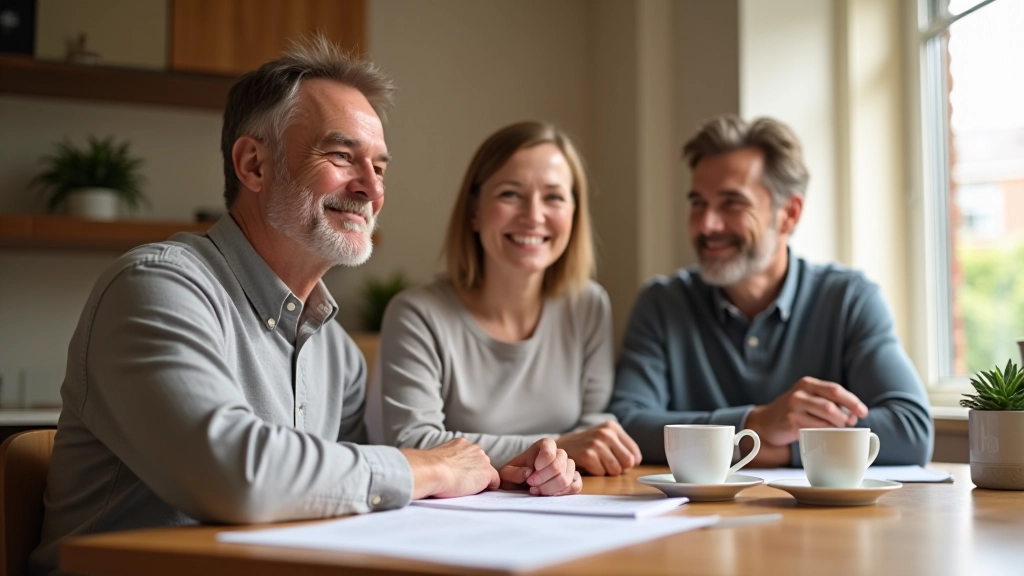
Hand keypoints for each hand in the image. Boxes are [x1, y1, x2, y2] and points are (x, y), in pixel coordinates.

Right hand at [402, 438, 498, 498]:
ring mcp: (482, 460)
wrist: (431, 470)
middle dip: (475, 472)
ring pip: (487, 472)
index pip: (470, 455)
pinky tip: (477, 493)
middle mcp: (473, 448)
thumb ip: (445, 460)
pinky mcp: (487, 473)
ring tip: (467, 489)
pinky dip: (489, 488)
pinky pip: (495, 482)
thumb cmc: (428, 468)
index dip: (466, 467)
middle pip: (480, 462)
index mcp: (460, 443)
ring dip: (480, 479)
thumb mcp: (437, 458)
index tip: (459, 475)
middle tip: (462, 483)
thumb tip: (442, 468)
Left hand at [498, 438, 581, 495]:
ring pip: (567, 478)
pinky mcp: (573, 479)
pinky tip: (550, 494)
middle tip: (532, 487)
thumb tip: (528, 473)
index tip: (530, 478)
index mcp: (544, 445)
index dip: (540, 467)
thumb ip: (514, 472)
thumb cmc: (515, 475)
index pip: (549, 452)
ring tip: (538, 491)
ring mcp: (568, 466)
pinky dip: (563, 493)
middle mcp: (559, 453)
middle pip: (558, 466)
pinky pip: (576, 486)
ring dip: (551, 489)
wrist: (522, 483)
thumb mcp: (507, 473)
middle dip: (544, 480)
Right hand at [556, 421, 641, 475]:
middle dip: (619, 468)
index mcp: (613, 427)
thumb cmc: (587, 446)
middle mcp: (606, 433)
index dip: (627, 463)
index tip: (615, 459)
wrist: (561, 446)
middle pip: (628, 462)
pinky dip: (595, 473)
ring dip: (606, 471)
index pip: (635, 454)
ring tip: (596, 462)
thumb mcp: (606, 439)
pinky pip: (602, 473)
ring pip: (616, 470)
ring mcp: (596, 443)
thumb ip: (624, 448)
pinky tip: (587, 464)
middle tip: (605, 462)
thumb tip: (635, 461)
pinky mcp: (587, 455)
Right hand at [746, 377, 868, 446]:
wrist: (765, 422)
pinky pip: (816, 427)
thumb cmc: (793, 412)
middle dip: (846, 415)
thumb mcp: (808, 400)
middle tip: (851, 423)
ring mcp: (794, 406)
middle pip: (831, 403)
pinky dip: (826, 432)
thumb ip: (827, 403)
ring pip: (826, 415)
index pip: (835, 389)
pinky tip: (826, 435)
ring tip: (839, 429)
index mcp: (808, 384)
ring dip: (838, 425)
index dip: (852, 401)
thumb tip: (853, 415)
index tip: (863, 412)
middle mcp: (800, 393)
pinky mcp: (791, 421)